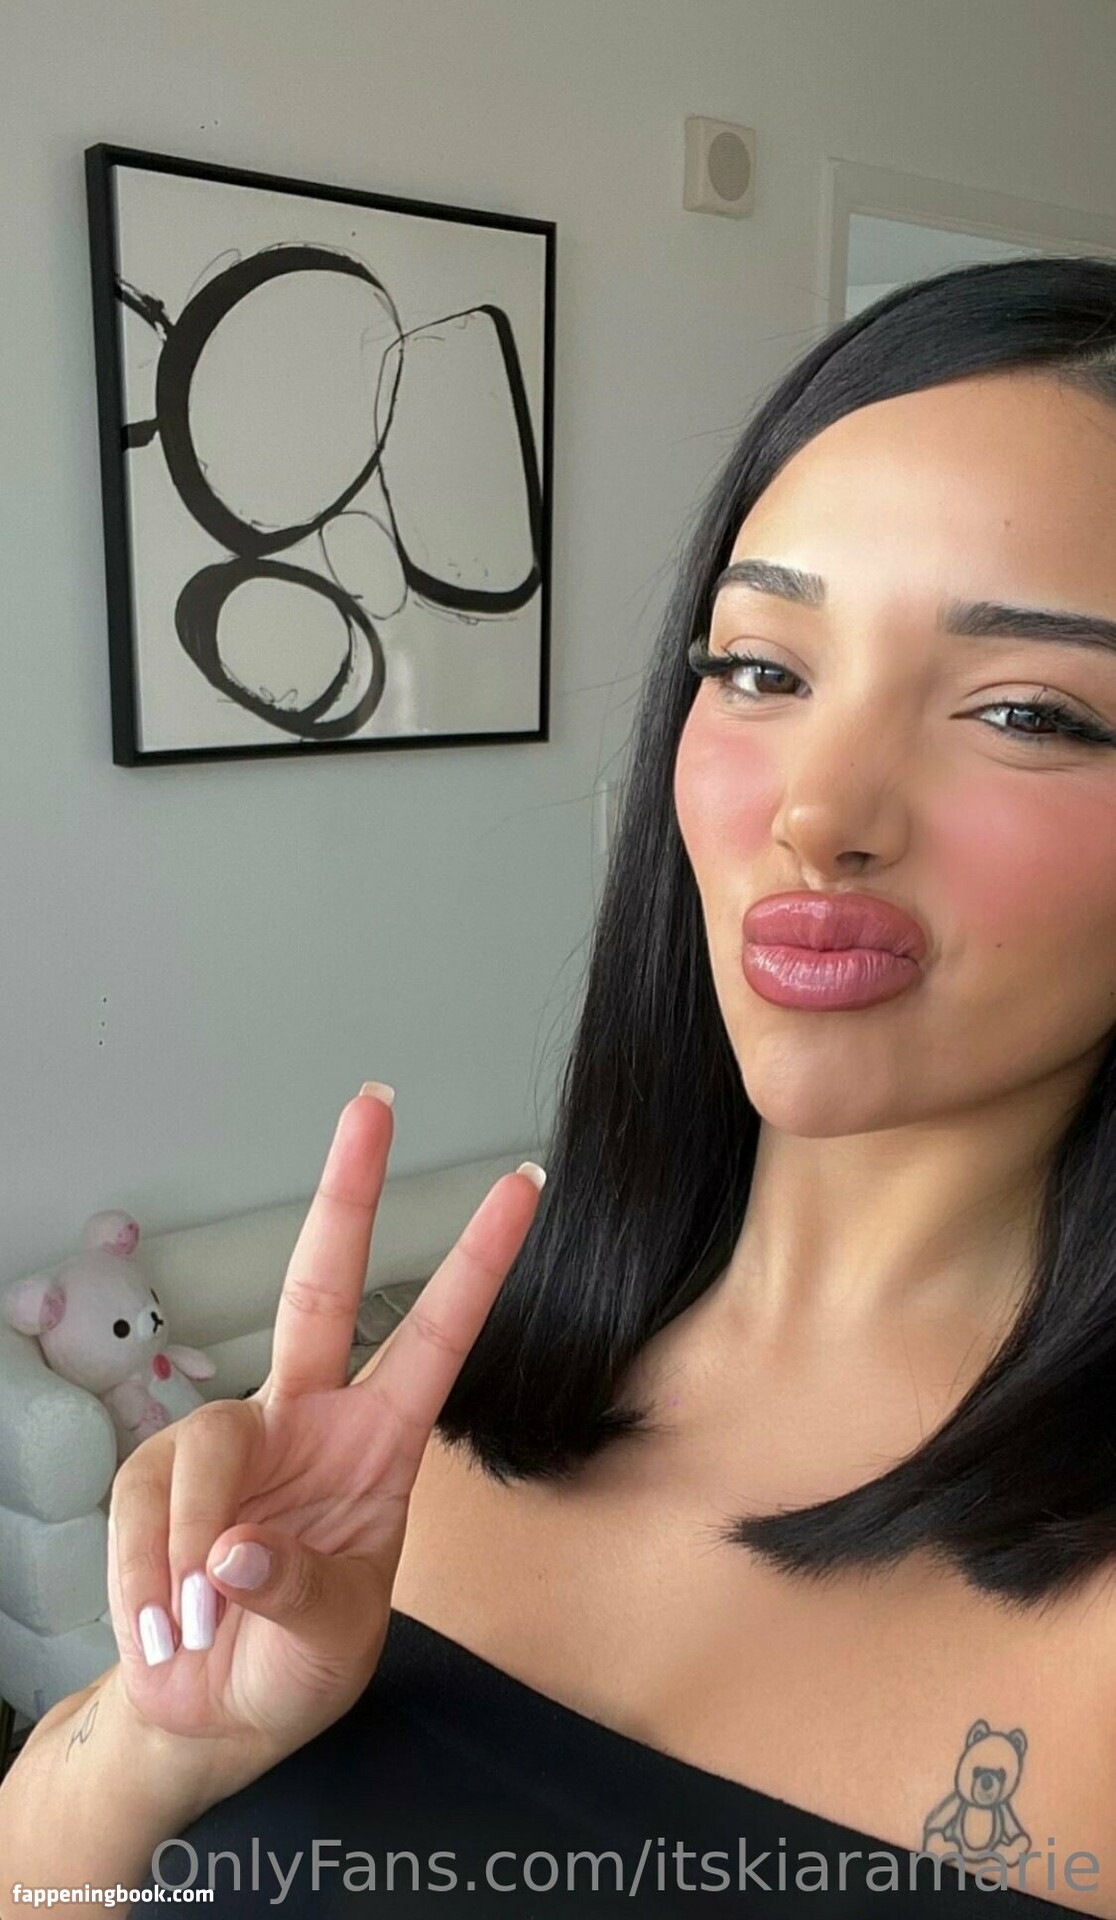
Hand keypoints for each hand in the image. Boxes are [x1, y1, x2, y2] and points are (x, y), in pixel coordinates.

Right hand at [105, 1086, 543, 1776]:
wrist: (205, 1719)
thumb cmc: (290, 1670)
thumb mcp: (329, 1646)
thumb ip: (297, 1593)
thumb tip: (237, 1547)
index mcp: (380, 1447)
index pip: (437, 1337)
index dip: (479, 1263)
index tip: (524, 1183)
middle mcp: (308, 1421)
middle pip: (319, 1287)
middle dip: (347, 1194)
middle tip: (374, 1105)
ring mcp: (231, 1443)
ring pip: (204, 1444)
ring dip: (193, 1548)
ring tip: (201, 1631)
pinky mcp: (157, 1478)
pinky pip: (145, 1506)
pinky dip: (149, 1578)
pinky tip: (167, 1629)